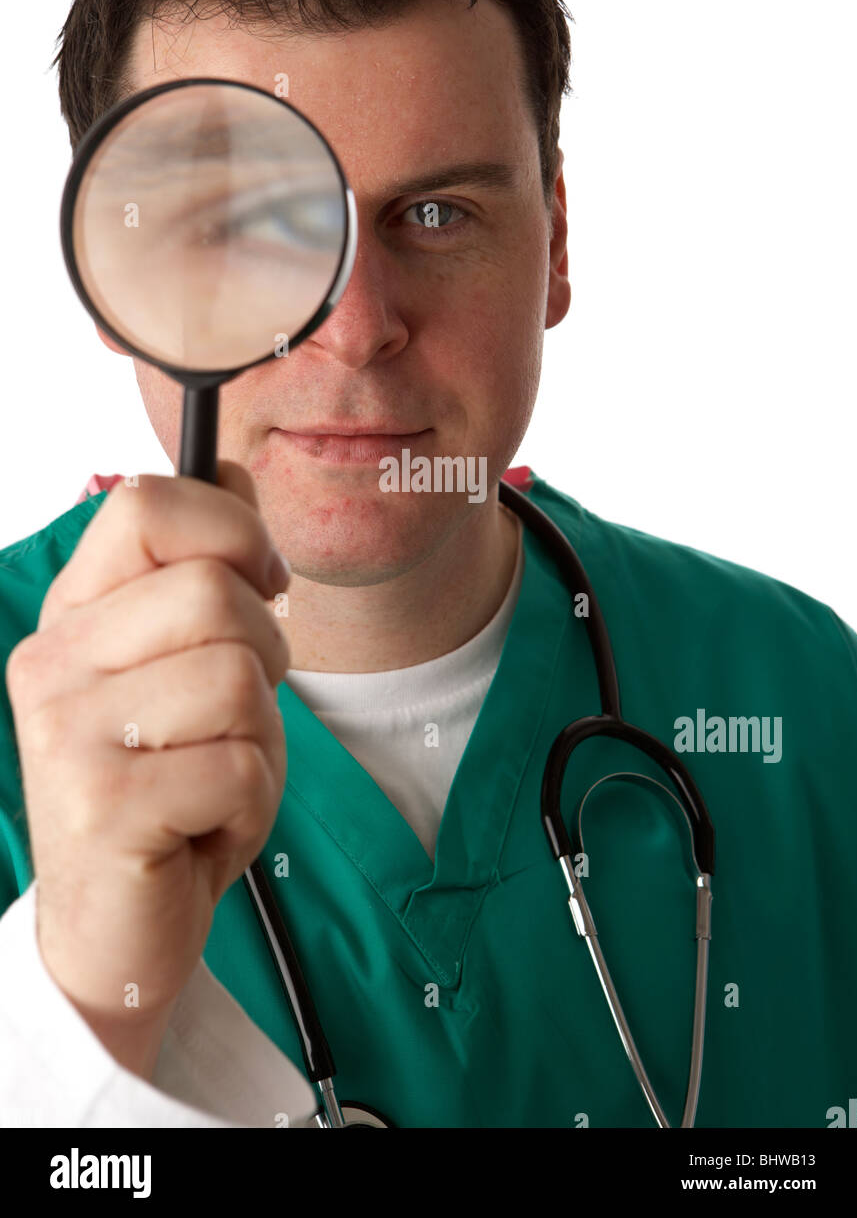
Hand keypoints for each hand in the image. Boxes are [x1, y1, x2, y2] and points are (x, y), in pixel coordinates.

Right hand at [5, 463, 289, 1076]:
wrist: (120, 924)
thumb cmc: (168, 783)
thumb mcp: (187, 662)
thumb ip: (207, 564)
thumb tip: (233, 469)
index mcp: (74, 613)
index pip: (147, 503)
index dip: (233, 531)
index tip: (263, 584)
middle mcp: (53, 662)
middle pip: (215, 595)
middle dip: (266, 657)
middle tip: (236, 716)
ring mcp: (68, 734)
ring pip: (238, 678)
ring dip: (261, 740)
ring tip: (215, 776)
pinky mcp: (103, 806)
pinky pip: (239, 767)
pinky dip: (252, 803)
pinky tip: (206, 827)